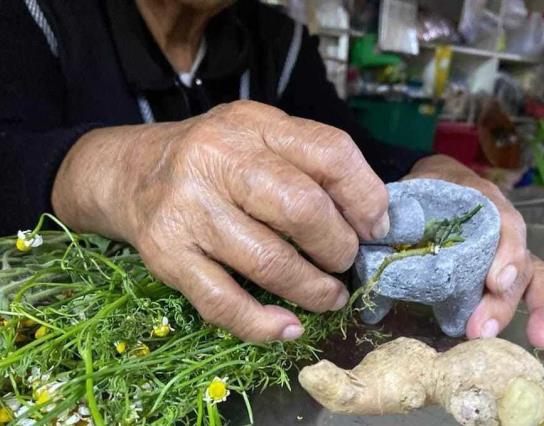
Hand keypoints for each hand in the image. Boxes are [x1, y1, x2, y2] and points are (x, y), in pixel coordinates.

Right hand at [52, 101, 389, 341]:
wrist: (132, 172)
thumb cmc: (213, 158)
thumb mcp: (261, 137)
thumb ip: (311, 164)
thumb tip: (372, 219)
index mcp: (254, 125)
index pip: (330, 153)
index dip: (365, 197)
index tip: (375, 228)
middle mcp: (217, 160)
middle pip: (302, 210)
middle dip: (338, 248)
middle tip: (345, 262)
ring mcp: (188, 210)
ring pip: (269, 262)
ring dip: (313, 290)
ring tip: (329, 296)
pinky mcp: (166, 255)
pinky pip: (224, 303)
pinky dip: (263, 324)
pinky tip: (287, 326)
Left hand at [408, 155, 543, 347]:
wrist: (433, 184)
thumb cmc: (423, 189)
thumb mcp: (412, 187)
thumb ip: (400, 209)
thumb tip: (375, 237)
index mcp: (480, 202)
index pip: (502, 223)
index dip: (504, 252)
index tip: (495, 281)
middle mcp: (503, 227)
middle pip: (518, 261)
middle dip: (508, 299)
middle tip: (484, 330)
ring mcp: (511, 250)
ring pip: (537, 276)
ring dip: (543, 309)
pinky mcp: (509, 271)